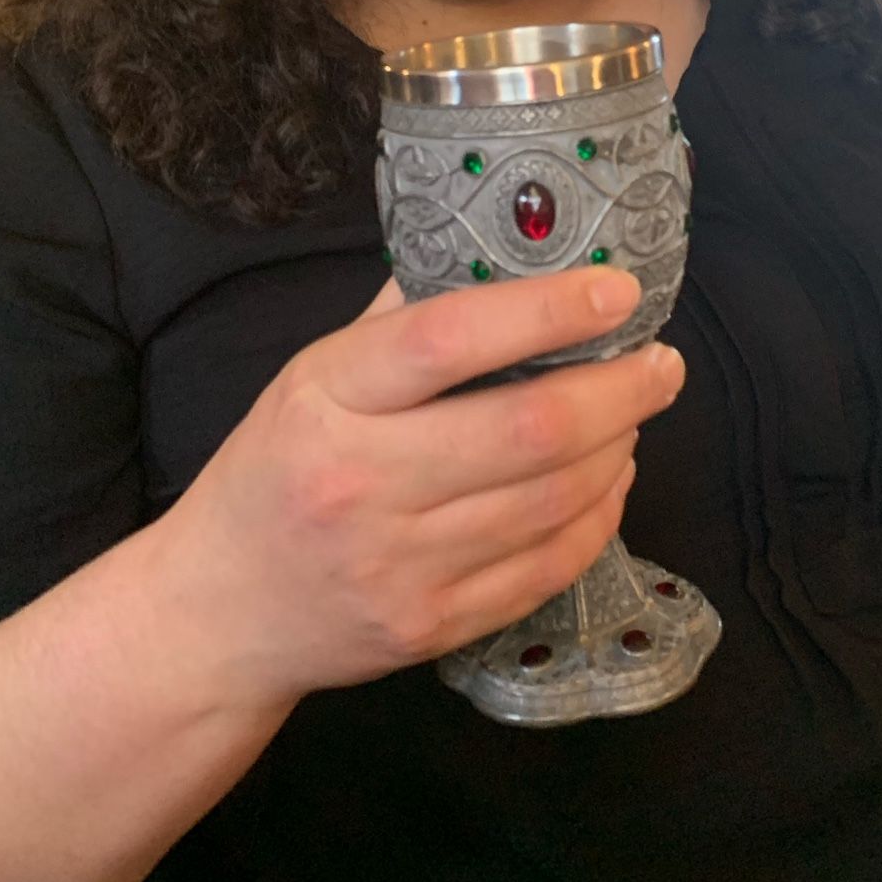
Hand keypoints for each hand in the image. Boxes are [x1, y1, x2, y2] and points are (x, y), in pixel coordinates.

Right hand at [156, 266, 684, 706]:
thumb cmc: (276, 472)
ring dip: (618, 448)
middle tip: (662, 361)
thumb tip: (504, 255)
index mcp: (328, 398)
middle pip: (530, 430)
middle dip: (621, 388)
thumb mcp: (312, 376)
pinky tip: (609, 479)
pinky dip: (598, 516)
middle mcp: (363, 483)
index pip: (451, 337)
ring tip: (634, 412)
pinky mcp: (432, 627)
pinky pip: (548, 567)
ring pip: (553, 500)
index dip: (548, 310)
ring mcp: (400, 565)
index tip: (617, 290)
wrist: (219, 613)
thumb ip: (402, 321)